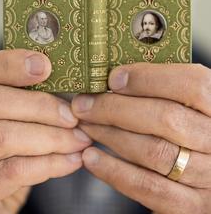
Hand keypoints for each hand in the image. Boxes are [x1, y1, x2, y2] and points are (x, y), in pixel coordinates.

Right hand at [0, 50, 90, 212]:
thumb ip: (8, 100)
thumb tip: (53, 78)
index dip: (5, 63)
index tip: (44, 65)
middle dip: (38, 104)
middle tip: (72, 113)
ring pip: (2, 135)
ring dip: (50, 136)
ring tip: (78, 139)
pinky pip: (11, 171)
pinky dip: (48, 163)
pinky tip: (70, 161)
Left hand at [72, 63, 210, 213]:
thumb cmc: (193, 125)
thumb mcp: (191, 102)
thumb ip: (166, 87)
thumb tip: (117, 77)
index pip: (189, 84)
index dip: (147, 79)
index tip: (112, 79)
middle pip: (166, 118)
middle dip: (116, 109)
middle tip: (84, 104)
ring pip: (154, 152)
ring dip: (110, 137)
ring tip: (86, 126)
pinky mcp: (194, 206)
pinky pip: (149, 188)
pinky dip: (115, 172)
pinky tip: (92, 157)